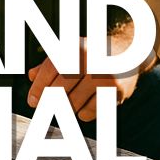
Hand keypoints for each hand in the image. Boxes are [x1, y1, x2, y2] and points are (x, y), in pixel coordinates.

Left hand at [26, 37, 140, 121]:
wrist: (128, 51)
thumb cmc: (93, 52)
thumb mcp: (71, 50)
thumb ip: (50, 63)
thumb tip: (31, 76)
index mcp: (76, 47)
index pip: (51, 70)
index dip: (38, 87)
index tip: (33, 101)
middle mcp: (90, 60)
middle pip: (60, 90)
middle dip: (49, 102)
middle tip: (45, 108)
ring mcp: (104, 76)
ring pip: (73, 104)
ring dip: (67, 107)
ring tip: (70, 100)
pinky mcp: (115, 92)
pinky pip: (88, 113)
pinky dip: (82, 112)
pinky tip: (85, 103)